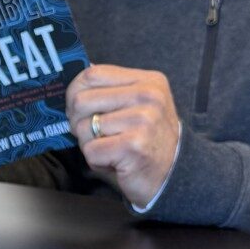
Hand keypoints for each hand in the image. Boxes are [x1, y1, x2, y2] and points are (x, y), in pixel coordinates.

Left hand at [66, 64, 180, 208]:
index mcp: (148, 81)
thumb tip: (77, 80)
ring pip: (83, 127)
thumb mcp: (138, 104)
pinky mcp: (134, 146)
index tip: (77, 108)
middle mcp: (149, 96)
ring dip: (89, 143)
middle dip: (77, 120)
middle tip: (92, 133)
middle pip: (82, 100)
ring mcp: (143, 121)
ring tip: (110, 148)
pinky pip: (91, 150)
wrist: (173, 175)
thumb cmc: (147, 139)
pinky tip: (114, 161)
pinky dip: (96, 160)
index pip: (93, 74)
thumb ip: (111, 89)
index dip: (75, 91)